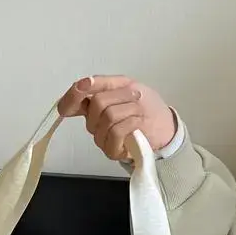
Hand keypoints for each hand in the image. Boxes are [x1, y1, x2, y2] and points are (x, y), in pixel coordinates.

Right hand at [58, 75, 175, 160]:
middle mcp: (93, 123)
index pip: (71, 103)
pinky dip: (131, 122)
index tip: (82, 88)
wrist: (164, 126)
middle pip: (97, 104)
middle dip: (120, 96)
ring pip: (108, 117)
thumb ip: (102, 82)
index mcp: (92, 106)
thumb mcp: (125, 84)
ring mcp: (100, 138)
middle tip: (135, 97)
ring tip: (139, 111)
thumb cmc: (145, 105)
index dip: (72, 95)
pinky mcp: (111, 151)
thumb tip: (84, 82)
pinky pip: (115, 132)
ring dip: (130, 109)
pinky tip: (138, 123)